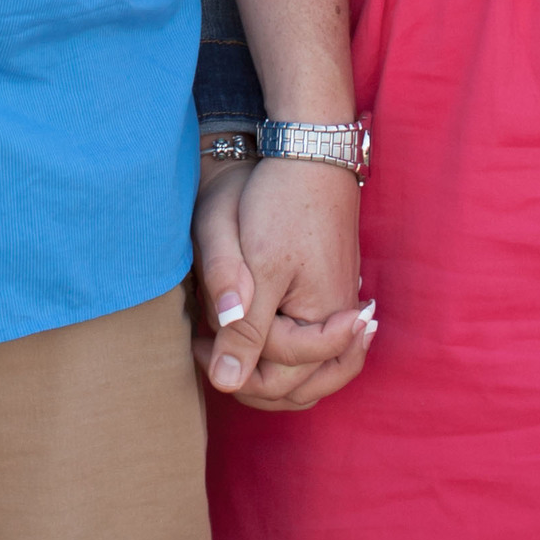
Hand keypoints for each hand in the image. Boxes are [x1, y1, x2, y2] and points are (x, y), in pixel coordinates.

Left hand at [191, 157, 370, 412]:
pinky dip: (286, 355)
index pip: (277, 377)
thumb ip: (245, 328)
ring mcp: (340, 308)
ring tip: (228, 348)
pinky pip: (314, 347)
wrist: (307, 153)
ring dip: (270, 373)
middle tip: (208, 348)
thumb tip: (225, 383)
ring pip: (310, 374)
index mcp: (325, 321)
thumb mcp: (257, 267)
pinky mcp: (332, 293)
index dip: (233, 364)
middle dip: (251, 379)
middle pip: (298, 386)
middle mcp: (341, 323)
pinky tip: (257, 340)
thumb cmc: (281, 204)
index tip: (198, 340)